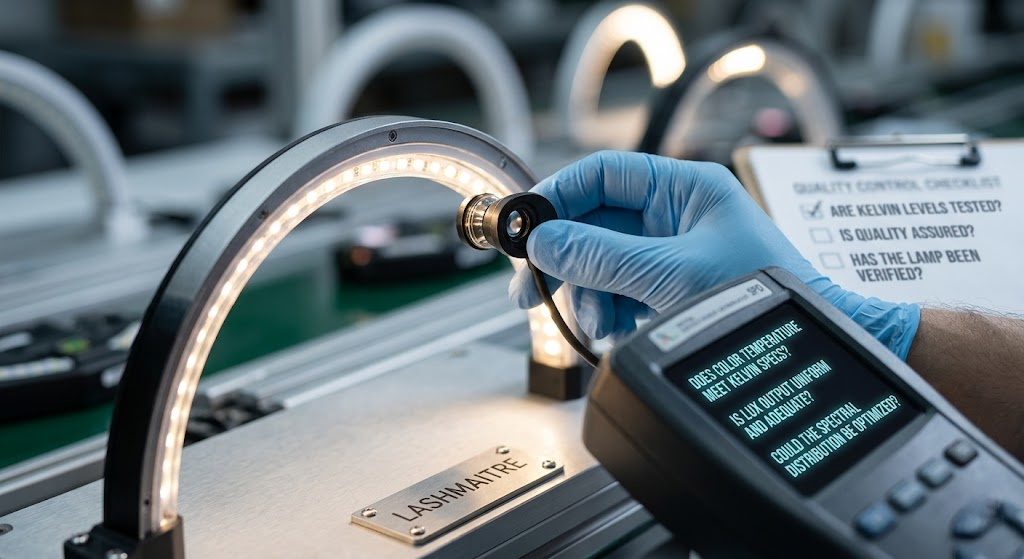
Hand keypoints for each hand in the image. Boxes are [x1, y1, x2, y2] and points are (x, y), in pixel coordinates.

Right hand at [510, 151, 919, 358]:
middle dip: (565, 259)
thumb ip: (603, 257)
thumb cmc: (759, 299)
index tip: (527, 225)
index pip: (604, 174)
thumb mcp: (671, 274)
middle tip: (530, 290)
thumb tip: (544, 243)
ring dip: (586, 294)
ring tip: (596, 324)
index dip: (559, 195)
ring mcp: (668, 251)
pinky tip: (613, 330)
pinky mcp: (666, 287)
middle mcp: (672, 214)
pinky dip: (607, 311)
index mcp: (683, 188)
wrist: (802, 351)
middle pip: (594, 223)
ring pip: (599, 262)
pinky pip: (617, 290)